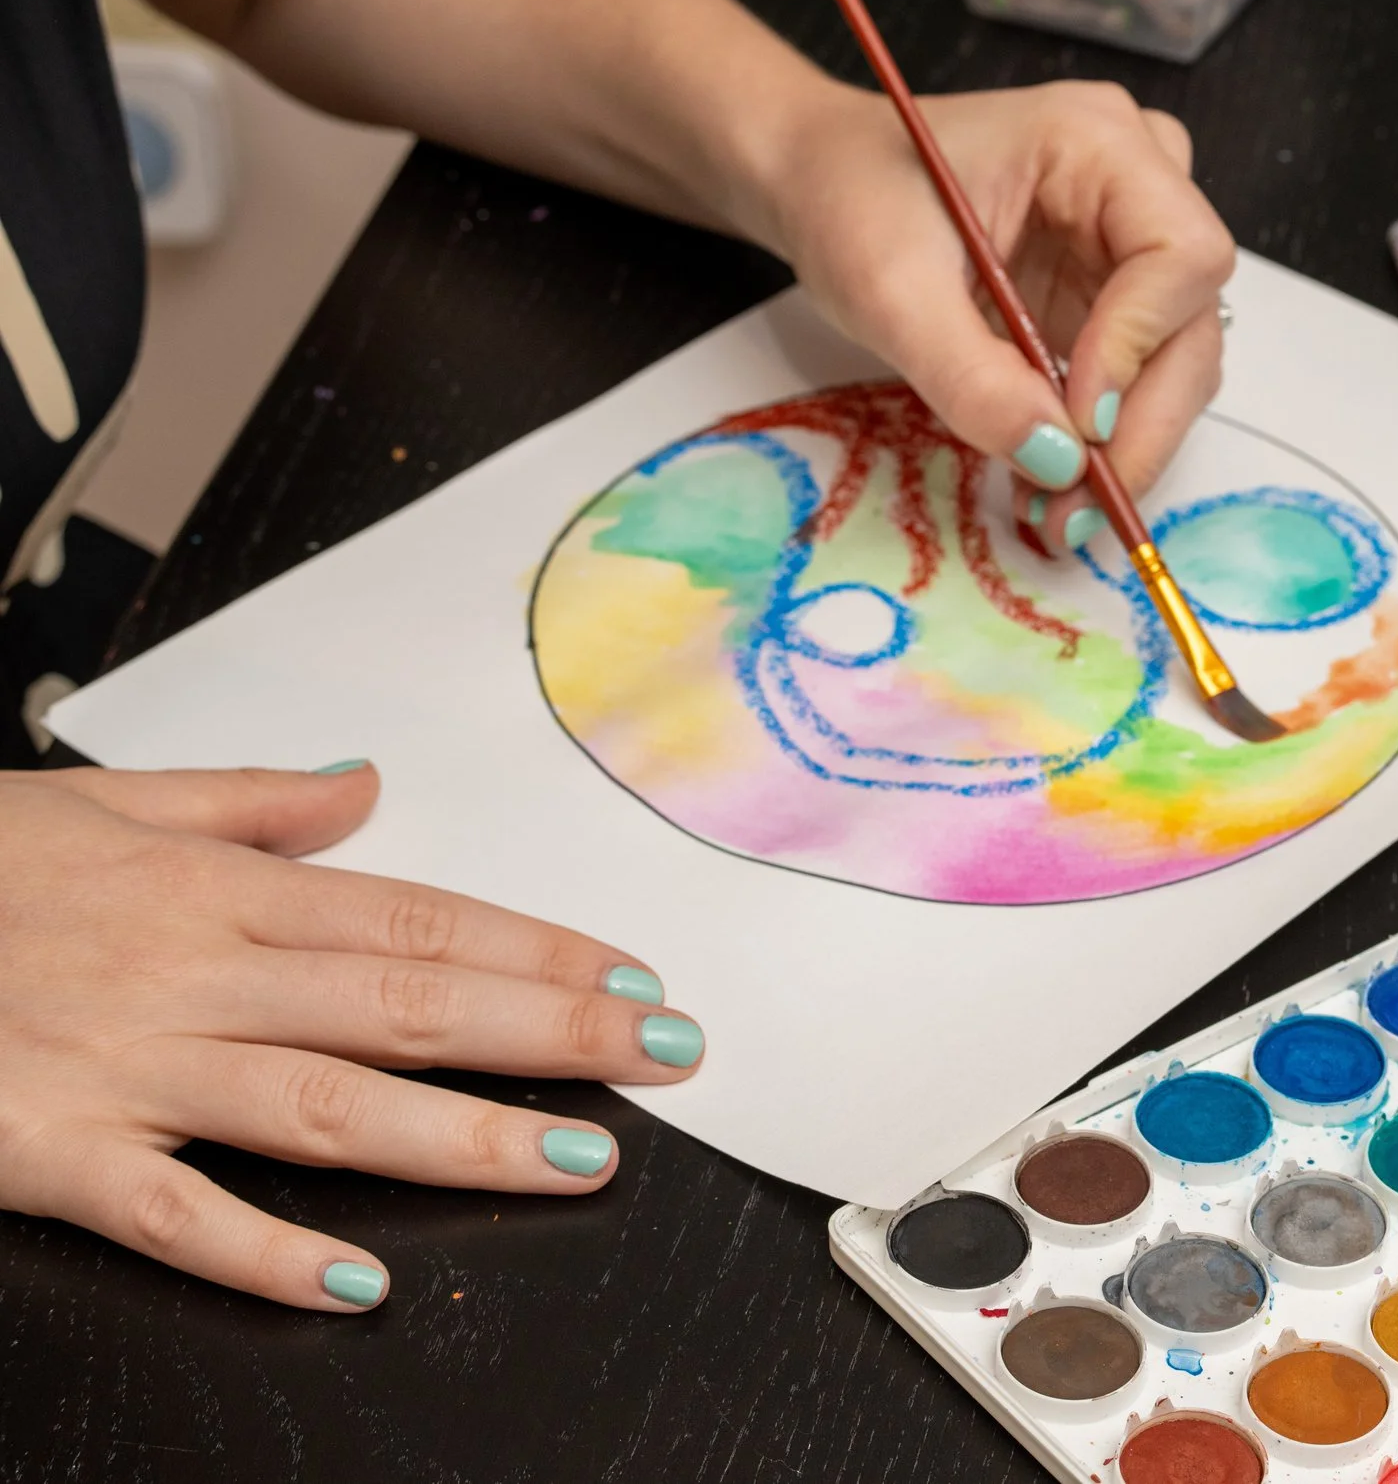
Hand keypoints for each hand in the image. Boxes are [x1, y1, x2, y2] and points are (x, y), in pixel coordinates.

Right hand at [0, 764, 702, 1311]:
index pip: (415, 918)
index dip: (535, 948)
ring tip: (580, 1161)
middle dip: (550, 1033)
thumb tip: (363, 787)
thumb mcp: (101, 802)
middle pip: (405, 1004)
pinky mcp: (54, 1155)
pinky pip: (176, 1214)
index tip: (631, 974)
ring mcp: (130, 1070)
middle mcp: (194, 975)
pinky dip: (267, 1253)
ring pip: (328, 1107)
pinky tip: (361, 1284)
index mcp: (216, 893)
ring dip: (462, 1140)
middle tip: (664, 1055)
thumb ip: (246, 802)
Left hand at [767, 80, 1235, 552]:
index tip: (1079, 423)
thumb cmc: (848, 199)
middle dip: (1139, 427)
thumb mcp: (889, 290)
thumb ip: (972, 377)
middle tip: (1076, 510)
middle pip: (1191, 322)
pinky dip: (1102, 442)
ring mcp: (1129, 247)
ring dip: (1126, 448)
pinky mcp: (1110, 299)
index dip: (1140, 346)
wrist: (818, 183)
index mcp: (1098, 142)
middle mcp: (1137, 188)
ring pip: (1175, 363)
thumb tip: (1057, 463)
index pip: (1180, 253)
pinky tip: (1051, 483)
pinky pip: (1136, 381)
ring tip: (1055, 514)